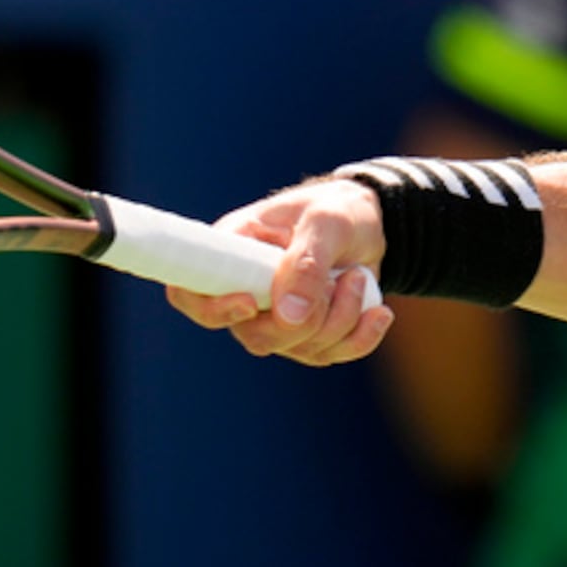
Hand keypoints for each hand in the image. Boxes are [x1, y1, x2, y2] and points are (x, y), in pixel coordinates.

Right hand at [165, 178, 392, 363]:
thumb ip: (306, 264)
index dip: (212, 309)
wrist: (373, 225)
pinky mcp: (308, 335)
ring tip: (358, 278)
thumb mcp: (326, 222)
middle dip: (307, 319)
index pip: (189, 292)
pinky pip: (328, 355)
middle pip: (255, 336)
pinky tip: (377, 313)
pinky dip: (359, 338)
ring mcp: (275, 318)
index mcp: (231, 251)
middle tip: (343, 279)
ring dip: (341, 319)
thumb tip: (288, 317)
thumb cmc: (338, 211)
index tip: (250, 302)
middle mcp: (245, 290)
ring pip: (298, 348)